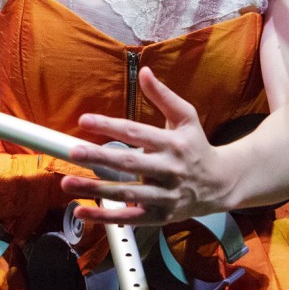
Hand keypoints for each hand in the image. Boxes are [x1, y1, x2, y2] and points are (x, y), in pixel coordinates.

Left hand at [61, 67, 231, 224]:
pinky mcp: (159, 215)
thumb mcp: (186, 117)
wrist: (221, 183)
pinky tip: (81, 210)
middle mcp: (168, 169)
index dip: (109, 126)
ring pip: (126, 192)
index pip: (135, 132)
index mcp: (172, 143)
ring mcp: (164, 195)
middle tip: (74, 152)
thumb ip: (163, 96)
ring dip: (95, 188)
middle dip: (99, 157)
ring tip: (67, 182)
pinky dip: (104, 216)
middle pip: (129, 163)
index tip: (84, 121)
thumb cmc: (196, 147)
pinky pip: (129, 217)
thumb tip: (144, 71)